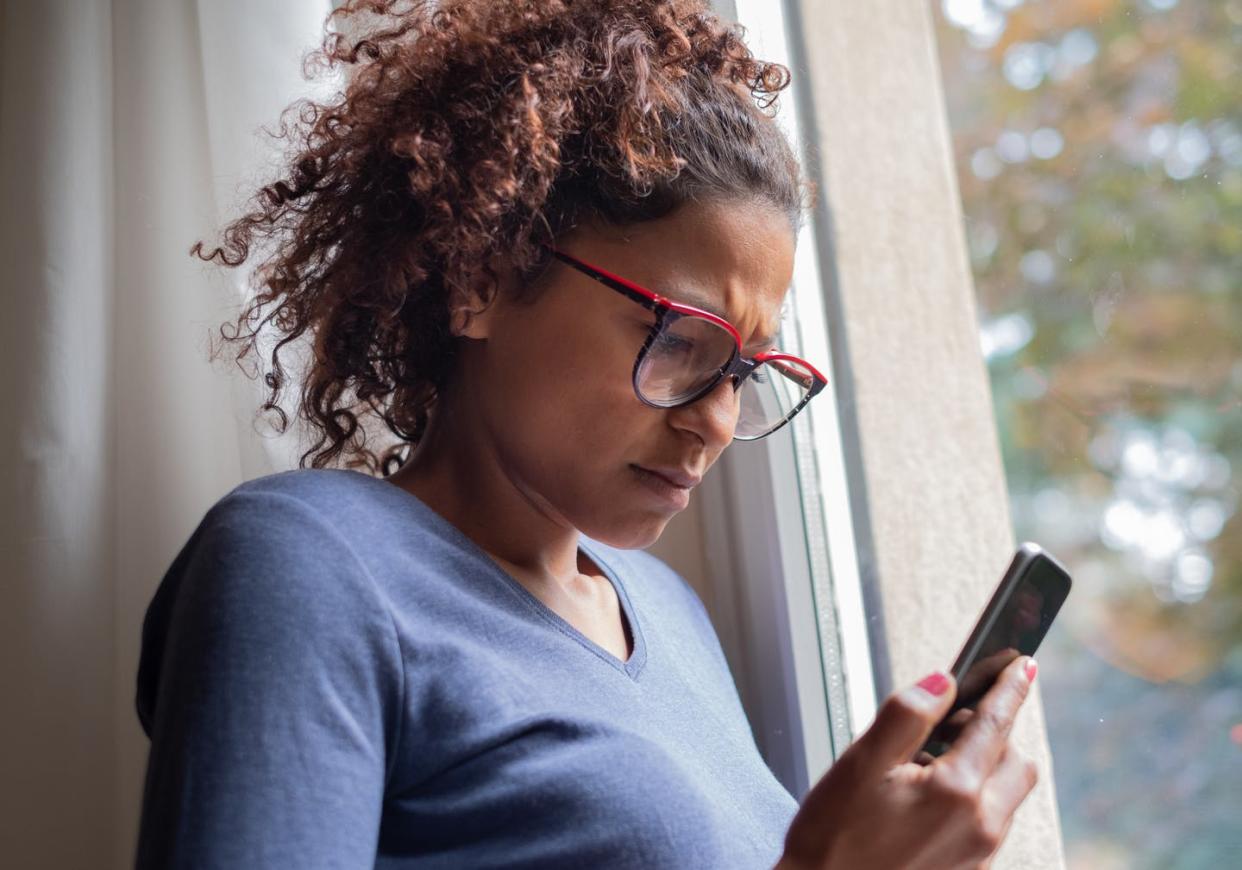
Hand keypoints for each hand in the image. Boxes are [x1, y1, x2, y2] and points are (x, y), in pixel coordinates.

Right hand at [775, 656, 1039, 869]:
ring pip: (1007, 792)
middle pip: (1016, 760)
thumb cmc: (833, 840)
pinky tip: (928, 797)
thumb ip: (906, 715)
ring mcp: (979, 853)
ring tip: (929, 764)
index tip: (1021, 664)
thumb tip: (941, 682)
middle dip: (996, 731)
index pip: (995, 723)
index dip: (1009, 687)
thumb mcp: (860, 764)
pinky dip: (976, 795)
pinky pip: (992, 820)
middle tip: (949, 721)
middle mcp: (980, 825)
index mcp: (956, 791)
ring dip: (986, 765)